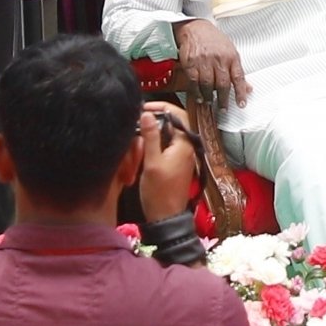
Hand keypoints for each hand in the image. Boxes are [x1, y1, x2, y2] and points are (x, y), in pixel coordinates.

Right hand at [137, 101, 197, 221]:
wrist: (166, 218)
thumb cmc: (159, 192)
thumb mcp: (151, 163)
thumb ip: (150, 137)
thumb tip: (147, 114)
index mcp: (185, 144)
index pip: (178, 115)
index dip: (162, 107)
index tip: (144, 107)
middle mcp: (187, 147)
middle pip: (174, 123)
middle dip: (157, 118)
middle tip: (138, 117)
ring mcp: (183, 155)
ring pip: (170, 134)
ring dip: (155, 130)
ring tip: (138, 128)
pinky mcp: (177, 163)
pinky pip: (168, 145)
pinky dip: (156, 141)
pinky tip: (143, 143)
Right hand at [175, 18, 249, 106]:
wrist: (195, 28)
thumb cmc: (214, 41)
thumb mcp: (230, 52)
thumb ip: (237, 71)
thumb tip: (248, 88)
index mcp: (231, 56)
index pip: (239, 77)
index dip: (241, 92)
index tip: (241, 104)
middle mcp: (219, 59)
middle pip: (223, 84)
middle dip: (223, 99)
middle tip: (223, 108)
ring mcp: (204, 61)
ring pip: (208, 84)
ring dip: (209, 97)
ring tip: (210, 102)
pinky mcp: (191, 63)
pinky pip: (194, 82)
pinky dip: (197, 92)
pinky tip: (199, 97)